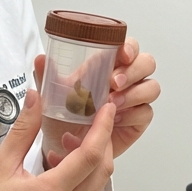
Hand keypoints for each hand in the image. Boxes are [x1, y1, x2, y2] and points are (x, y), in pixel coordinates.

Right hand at [0, 89, 113, 190]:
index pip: (91, 155)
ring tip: (67, 144)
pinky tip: (60, 169)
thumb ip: (23, 130)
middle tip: (91, 122)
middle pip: (102, 171)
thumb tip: (36, 98)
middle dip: (102, 142)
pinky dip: (82, 180)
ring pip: (96, 187)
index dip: (102, 129)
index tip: (106, 110)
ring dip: (91, 162)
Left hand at [33, 37, 158, 158]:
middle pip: (146, 63)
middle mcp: (125, 78)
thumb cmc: (63, 114)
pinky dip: (133, 114)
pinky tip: (116, 118)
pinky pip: (146, 112)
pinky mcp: (137, 119)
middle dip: (133, 71)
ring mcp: (133, 98)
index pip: (128, 47)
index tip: (122, 55)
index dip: (130, 47)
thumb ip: (47, 76)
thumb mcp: (53, 93)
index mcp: (107, 64)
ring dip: (134, 93)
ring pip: (151, 87)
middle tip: (114, 83)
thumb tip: (41, 59)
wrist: (66, 143)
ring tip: (112, 103)